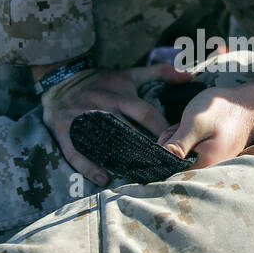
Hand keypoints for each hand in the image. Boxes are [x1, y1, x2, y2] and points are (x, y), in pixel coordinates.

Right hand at [39, 61, 193, 185]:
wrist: (62, 80)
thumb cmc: (102, 82)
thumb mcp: (129, 74)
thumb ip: (160, 73)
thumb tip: (191, 77)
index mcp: (120, 95)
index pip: (146, 114)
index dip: (162, 130)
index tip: (176, 144)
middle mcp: (103, 107)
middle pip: (128, 131)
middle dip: (145, 149)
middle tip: (161, 166)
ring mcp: (83, 120)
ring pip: (104, 143)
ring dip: (120, 160)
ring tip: (138, 175)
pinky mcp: (65, 131)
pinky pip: (76, 151)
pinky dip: (89, 166)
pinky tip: (104, 179)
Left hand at [160, 58, 253, 169]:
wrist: (250, 101)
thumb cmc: (223, 110)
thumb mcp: (194, 123)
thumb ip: (176, 145)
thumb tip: (159, 162)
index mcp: (203, 165)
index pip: (170, 168)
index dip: (164, 150)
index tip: (174, 134)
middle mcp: (208, 168)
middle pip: (173, 161)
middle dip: (171, 142)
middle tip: (184, 125)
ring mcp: (211, 160)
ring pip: (180, 152)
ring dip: (179, 137)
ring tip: (191, 123)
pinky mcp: (211, 152)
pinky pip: (190, 148)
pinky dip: (187, 135)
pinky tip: (195, 125)